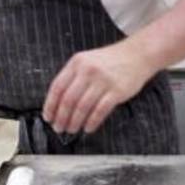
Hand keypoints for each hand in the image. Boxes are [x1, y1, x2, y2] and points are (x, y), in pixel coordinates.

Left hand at [42, 42, 156, 133]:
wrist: (137, 54)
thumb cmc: (111, 60)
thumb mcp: (87, 61)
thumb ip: (73, 77)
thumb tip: (58, 102)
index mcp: (76, 63)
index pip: (57, 87)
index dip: (50, 105)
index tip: (48, 117)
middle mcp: (88, 71)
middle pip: (68, 100)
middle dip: (61, 117)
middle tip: (58, 128)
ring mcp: (103, 81)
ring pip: (82, 107)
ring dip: (75, 122)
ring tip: (72, 129)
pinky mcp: (116, 91)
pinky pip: (100, 111)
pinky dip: (92, 122)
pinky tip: (88, 128)